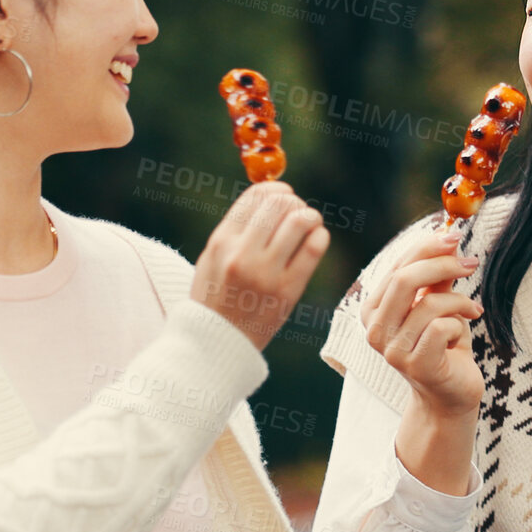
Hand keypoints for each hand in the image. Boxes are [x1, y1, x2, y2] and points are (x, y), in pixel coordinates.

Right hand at [192, 181, 328, 350]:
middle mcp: (242, 254)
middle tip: (297, 211)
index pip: (254, 197)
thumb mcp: (212, 258)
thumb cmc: (216, 297)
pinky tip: (314, 240)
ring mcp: (266, 274)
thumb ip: (237, 229)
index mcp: (221, 242)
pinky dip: (319, 236)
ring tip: (308, 223)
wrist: (216, 343)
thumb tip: (271, 196)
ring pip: (300, 221)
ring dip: (309, 216)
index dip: (275, 188)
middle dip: (293, 201)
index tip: (283, 192)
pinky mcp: (288, 291)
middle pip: (279, 204)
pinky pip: (314, 249)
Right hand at [363, 231, 485, 418]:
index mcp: (373, 309)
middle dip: (443, 265)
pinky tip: (460, 339)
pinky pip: (442, 327)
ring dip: (459, 302)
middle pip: (405, 279)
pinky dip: (459, 326)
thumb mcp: (439, 305)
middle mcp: (375, 329)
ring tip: (470, 311)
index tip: (454, 236)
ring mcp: (392, 350)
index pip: (397, 267)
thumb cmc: (444, 346)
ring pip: (429, 303)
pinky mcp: (415, 365)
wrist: (451, 395)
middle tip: (471, 263)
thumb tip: (448, 241)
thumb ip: (437, 278)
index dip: (426, 247)